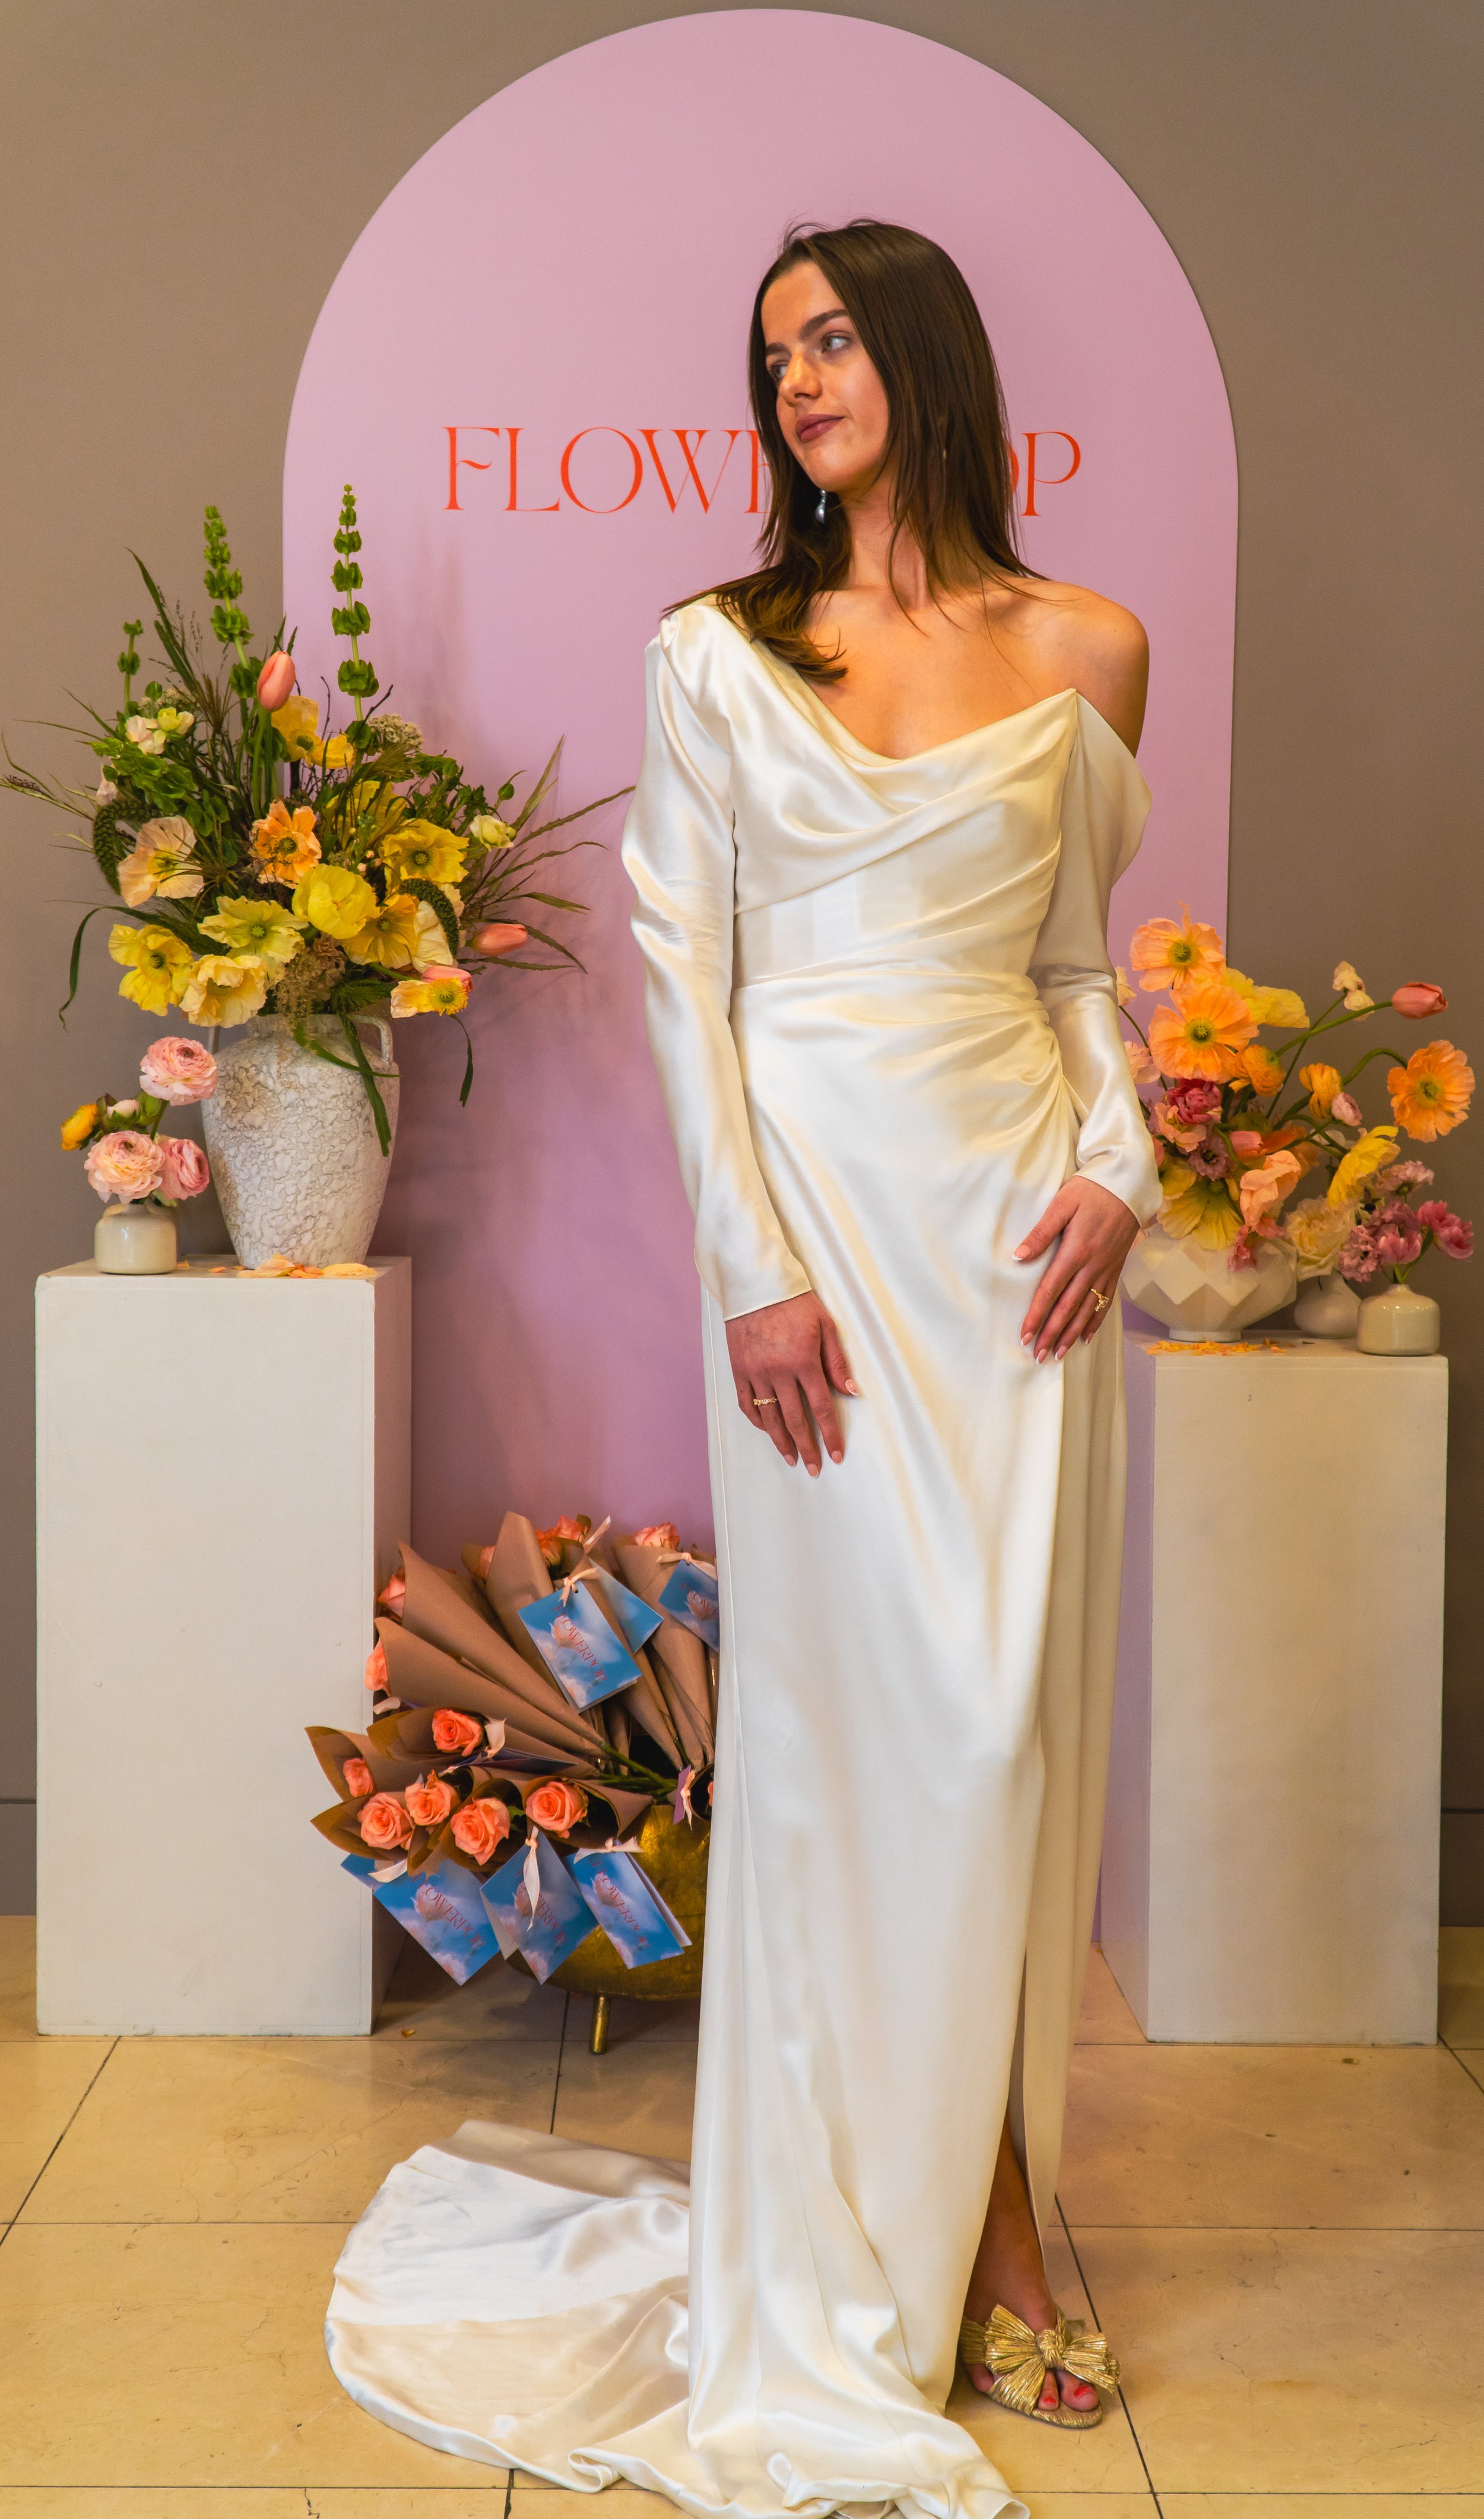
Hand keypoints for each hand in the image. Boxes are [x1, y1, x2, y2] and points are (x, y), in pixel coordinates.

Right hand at [725, 1292, 855, 1474]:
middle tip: (814, 1468)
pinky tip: (767, 1431)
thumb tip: (851, 1392)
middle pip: (794, 1420)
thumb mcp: (825, 1325)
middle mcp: (778, 1371)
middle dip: (806, 1447)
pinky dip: (757, 1420)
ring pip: (769, 1417)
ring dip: (781, 1441)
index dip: (830, 1434)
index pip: (820, 1408)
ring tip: (790, 1458)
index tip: (837, 1454)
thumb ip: (837, 1361)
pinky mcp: (738, 1369)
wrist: (755, 1285)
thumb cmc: (795, 1301)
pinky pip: (746, 1403)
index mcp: (803, 1361)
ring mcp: (755, 1372)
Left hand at [1016, 1177, 1139, 1360]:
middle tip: (1038, 1356)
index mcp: (1076, 1250)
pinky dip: (1095, 1321)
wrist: (1128, 1184)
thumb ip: (1041, 1232)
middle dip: (1051, 1333)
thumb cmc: (1090, 1190)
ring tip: (1058, 1354)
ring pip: (1087, 1309)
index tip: (1025, 1335)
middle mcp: (1092, 1265)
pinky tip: (1085, 1337)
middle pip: (1068, 1307)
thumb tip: (1019, 1257)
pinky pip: (1106, 1301)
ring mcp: (1106, 1269)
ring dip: (1071, 1333)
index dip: (1036, 1315)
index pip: (1051, 1290)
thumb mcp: (1062, 1203)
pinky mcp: (1116, 1268)